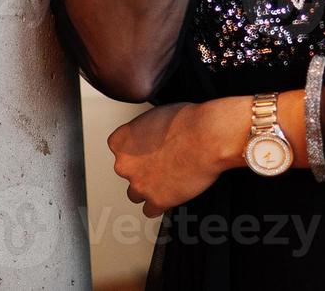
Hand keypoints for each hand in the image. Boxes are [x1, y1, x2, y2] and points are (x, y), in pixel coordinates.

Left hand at [108, 101, 231, 217]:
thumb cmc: (188, 123)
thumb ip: (146, 131)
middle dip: (143, 170)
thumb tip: (152, 136)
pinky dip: (161, 204)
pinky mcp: (156, 200)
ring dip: (149, 188)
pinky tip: (171, 193)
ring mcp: (140, 184)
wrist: (206, 138)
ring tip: (167, 179)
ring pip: (136, 194)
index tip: (147, 150)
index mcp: (122, 141)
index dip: (136, 151)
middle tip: (163, 162)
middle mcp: (125, 164)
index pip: (118, 150)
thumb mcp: (157, 115)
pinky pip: (151, 210)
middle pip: (128, 172)